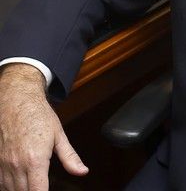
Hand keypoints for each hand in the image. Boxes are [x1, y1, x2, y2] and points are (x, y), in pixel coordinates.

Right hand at [0, 64, 87, 189]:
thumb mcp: (58, 134)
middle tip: (42, 183)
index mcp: (35, 160)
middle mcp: (17, 165)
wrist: (17, 98)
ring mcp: (4, 164)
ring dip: (21, 189)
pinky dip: (8, 185)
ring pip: (10, 190)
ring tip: (31, 181)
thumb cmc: (37, 113)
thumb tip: (82, 171)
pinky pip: (0, 182)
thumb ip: (70, 157)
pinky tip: (17, 180)